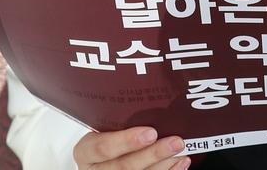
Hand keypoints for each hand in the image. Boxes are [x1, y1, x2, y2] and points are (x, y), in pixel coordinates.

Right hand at [73, 127, 187, 169]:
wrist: (102, 161)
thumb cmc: (103, 139)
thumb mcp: (102, 129)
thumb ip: (118, 122)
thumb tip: (151, 102)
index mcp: (85, 152)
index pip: (102, 148)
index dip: (126, 141)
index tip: (150, 132)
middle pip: (124, 167)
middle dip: (152, 154)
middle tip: (174, 141)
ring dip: (164, 165)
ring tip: (180, 150)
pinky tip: (181, 162)